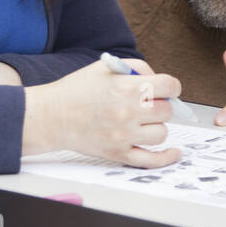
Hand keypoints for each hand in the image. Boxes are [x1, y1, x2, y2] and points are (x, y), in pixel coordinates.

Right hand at [24, 58, 182, 167]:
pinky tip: (174, 153)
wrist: (52, 116)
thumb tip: (161, 83)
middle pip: (166, 111)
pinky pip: (151, 160)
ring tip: (139, 122)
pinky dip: (166, 157)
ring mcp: (123, 136)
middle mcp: (127, 112)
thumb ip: (136, 68)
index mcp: (125, 87)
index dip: (171, 87)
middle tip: (147, 105)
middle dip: (160, 106)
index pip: (169, 86)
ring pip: (161, 133)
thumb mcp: (105, 67)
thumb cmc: (76, 91)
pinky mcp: (118, 154)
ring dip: (155, 127)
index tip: (167, 90)